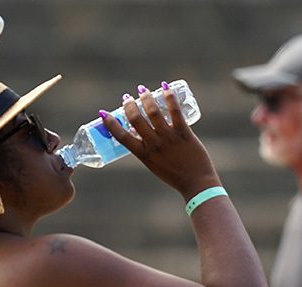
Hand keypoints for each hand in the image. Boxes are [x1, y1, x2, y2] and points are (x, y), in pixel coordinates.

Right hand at [100, 83, 218, 197]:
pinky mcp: (184, 133)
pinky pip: (175, 112)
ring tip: (142, 90)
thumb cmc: (175, 175)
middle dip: (128, 106)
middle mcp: (154, 145)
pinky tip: (165, 87)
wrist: (196, 184)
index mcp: (144, 155)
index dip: (111, 124)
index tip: (104, 113)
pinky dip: (169, 98)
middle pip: (136, 120)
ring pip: (154, 113)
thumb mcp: (154, 164)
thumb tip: (139, 132)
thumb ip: (147, 149)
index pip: (122, 137)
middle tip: (126, 97)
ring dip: (146, 98)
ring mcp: (169, 138)